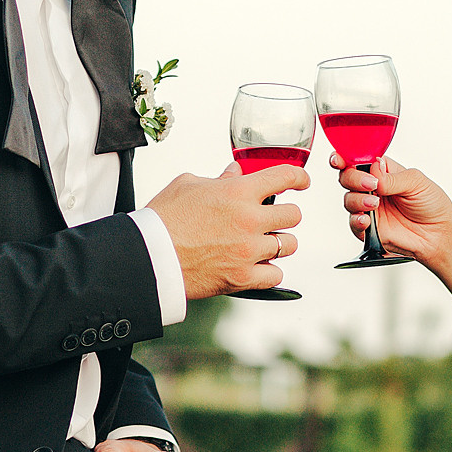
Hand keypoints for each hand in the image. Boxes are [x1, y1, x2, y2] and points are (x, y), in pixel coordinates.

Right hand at [147, 163, 306, 298]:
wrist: (149, 256)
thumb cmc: (163, 219)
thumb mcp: (187, 185)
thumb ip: (217, 179)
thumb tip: (234, 173)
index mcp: (238, 192)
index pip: (284, 176)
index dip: (298, 177)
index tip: (302, 181)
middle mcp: (249, 220)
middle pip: (293, 215)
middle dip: (285, 215)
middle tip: (272, 219)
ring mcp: (249, 250)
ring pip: (288, 245)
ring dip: (279, 243)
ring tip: (263, 243)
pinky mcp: (243, 277)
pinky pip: (275, 274)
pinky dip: (269, 271)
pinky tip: (257, 266)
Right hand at [334, 153, 451, 264]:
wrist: (439, 234)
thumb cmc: (432, 205)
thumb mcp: (416, 182)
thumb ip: (392, 177)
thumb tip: (373, 172)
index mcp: (382, 171)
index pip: (358, 159)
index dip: (344, 157)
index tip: (339, 159)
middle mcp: (372, 187)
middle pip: (347, 177)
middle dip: (353, 178)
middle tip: (370, 184)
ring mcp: (369, 207)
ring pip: (348, 199)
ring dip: (357, 200)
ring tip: (375, 203)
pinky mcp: (368, 228)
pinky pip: (353, 223)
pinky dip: (357, 220)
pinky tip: (367, 219)